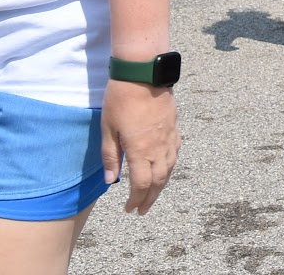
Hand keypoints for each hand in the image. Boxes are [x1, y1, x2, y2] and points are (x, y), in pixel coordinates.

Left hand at [101, 79, 179, 214]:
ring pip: (170, 168)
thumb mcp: (108, 129)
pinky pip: (175, 153)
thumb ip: (111, 156)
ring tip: (153, 194)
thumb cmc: (121, 99)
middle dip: (150, 198)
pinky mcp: (174, 127)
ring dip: (162, 185)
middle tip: (142, 210)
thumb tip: (111, 181)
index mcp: (140, 149)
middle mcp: (159, 147)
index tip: (129, 210)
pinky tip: (165, 168)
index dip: (136, 199)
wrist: (144, 73)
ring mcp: (169, 137)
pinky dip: (170, 166)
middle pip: (159, 180)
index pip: (141, 184)